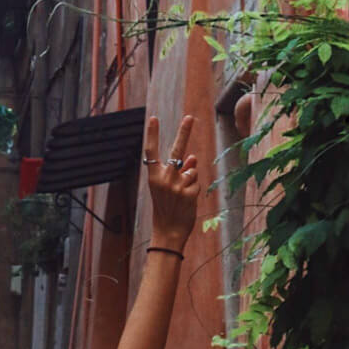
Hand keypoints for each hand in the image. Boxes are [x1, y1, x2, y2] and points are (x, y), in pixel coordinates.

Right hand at [144, 114, 199, 250]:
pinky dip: (194, 191)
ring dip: (190, 180)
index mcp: (153, 176)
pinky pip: (197, 183)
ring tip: (181, 197)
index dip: (152, 134)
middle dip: (184, 132)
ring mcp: (177, 185)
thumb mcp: (166, 189)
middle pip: (177, 150)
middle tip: (190, 117)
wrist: (168, 232)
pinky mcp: (189, 192)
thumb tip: (193, 157)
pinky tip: (186, 202)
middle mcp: (164, 178)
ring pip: (192, 171)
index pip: (151, 151)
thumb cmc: (166, 209)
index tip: (153, 118)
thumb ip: (178, 172)